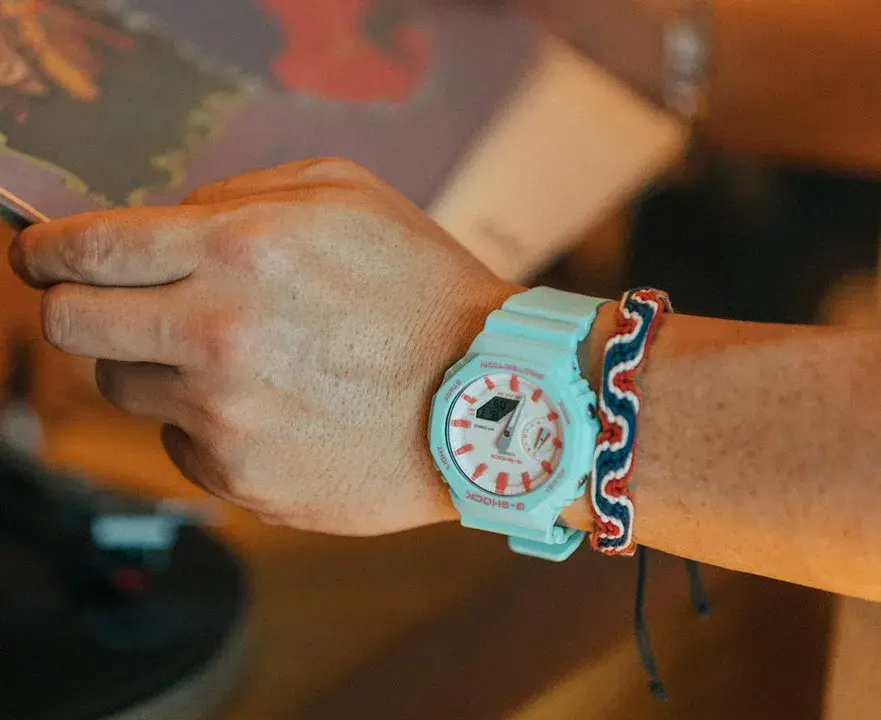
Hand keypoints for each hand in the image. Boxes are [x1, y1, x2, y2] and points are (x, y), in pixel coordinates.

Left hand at [9, 159, 517, 534]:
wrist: (494, 400)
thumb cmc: (427, 291)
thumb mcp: (348, 197)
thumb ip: (240, 194)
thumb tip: (165, 223)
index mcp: (243, 250)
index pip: (87, 251)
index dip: (47, 253)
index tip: (41, 259)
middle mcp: (221, 336)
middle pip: (76, 328)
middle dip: (82, 309)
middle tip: (119, 306)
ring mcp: (228, 419)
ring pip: (125, 389)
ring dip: (159, 365)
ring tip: (235, 358)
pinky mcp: (244, 481)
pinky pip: (180, 444)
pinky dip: (205, 422)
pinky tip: (271, 409)